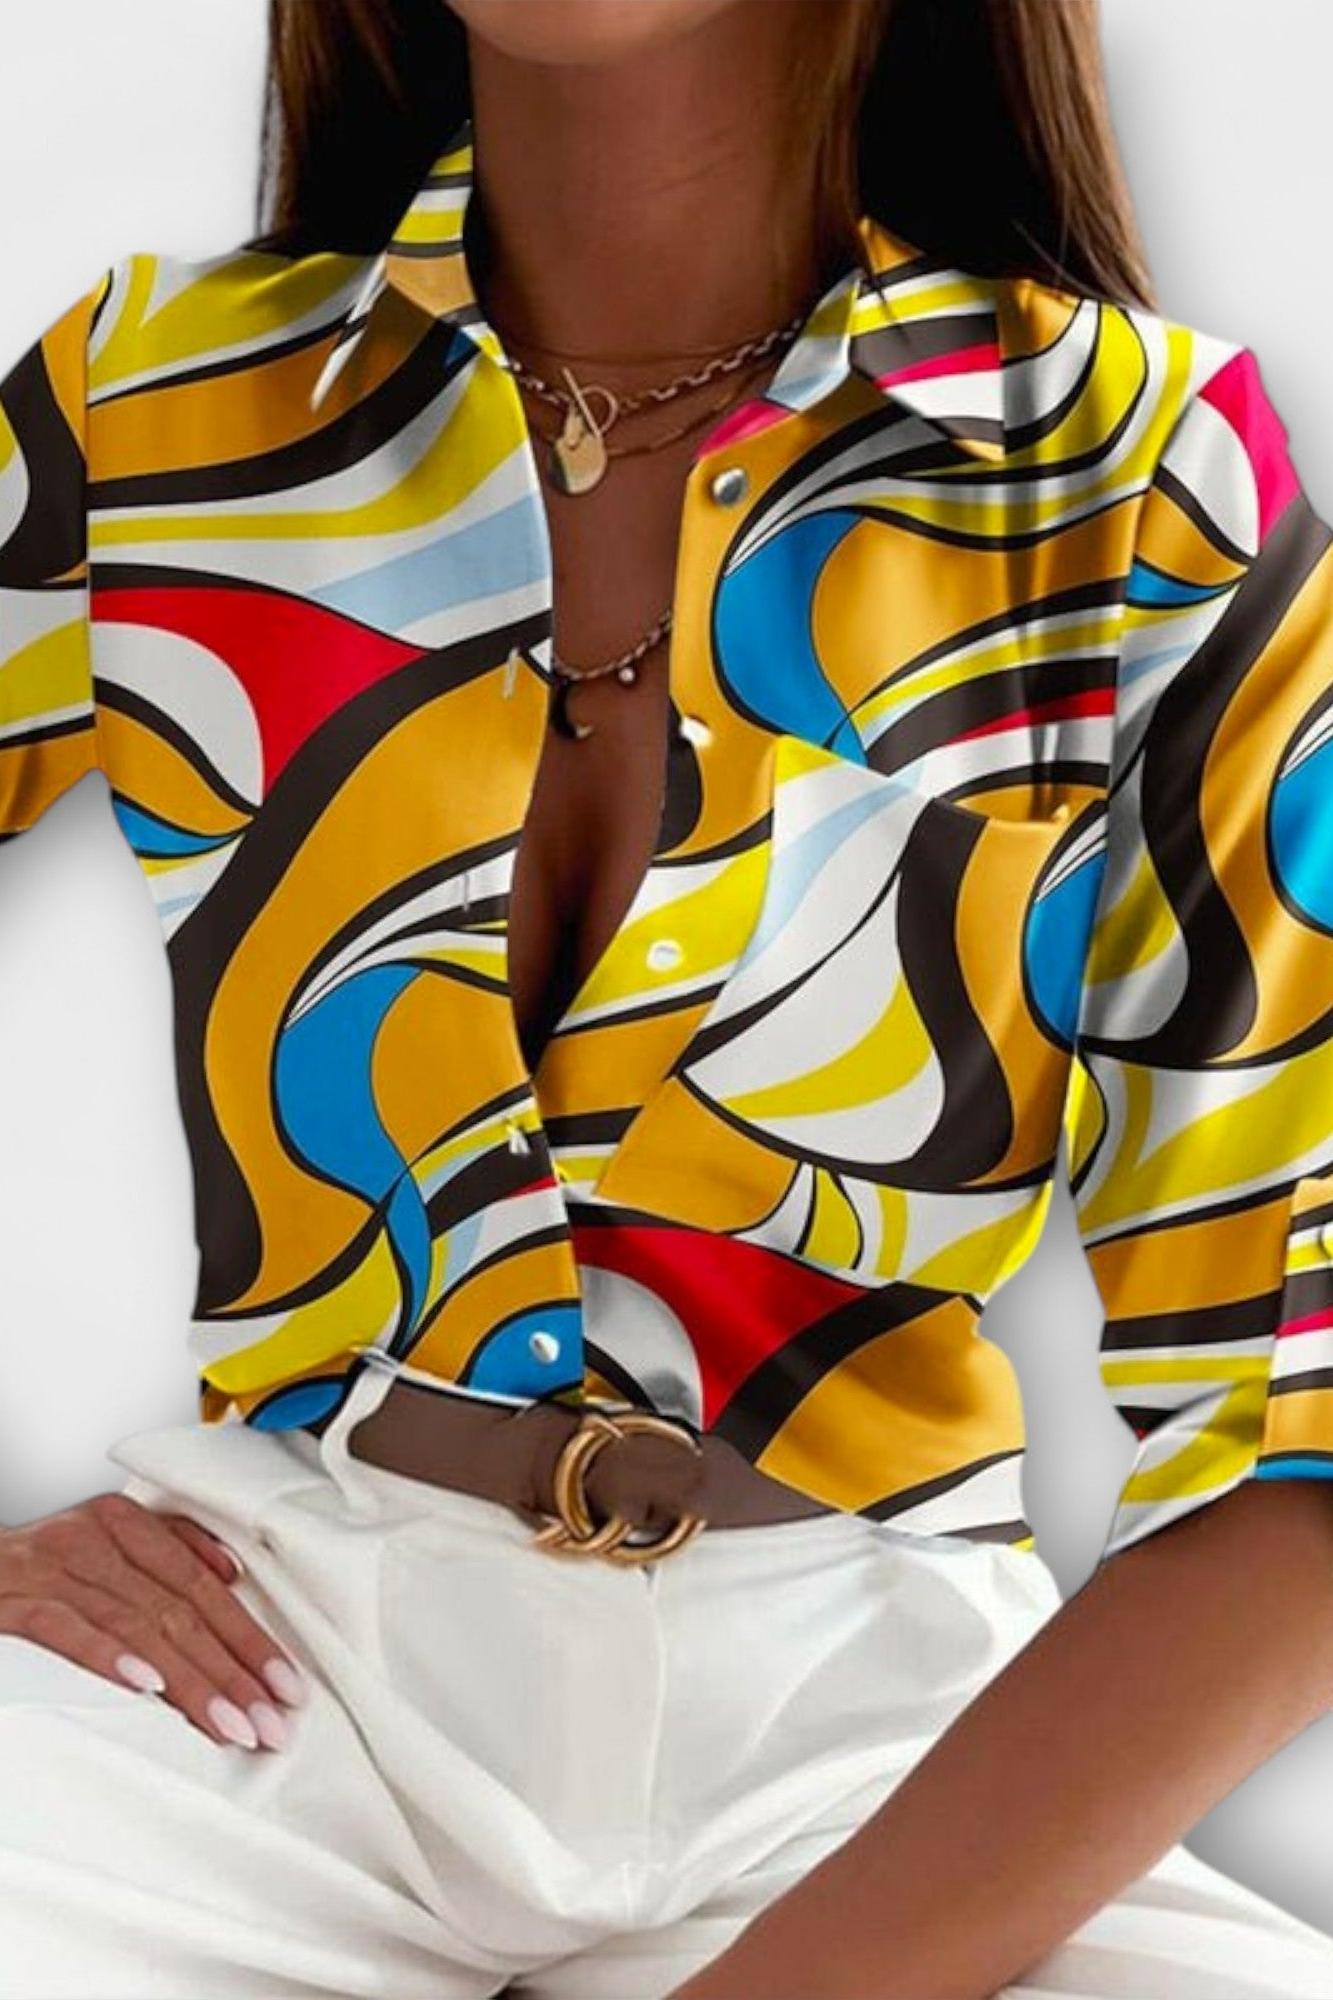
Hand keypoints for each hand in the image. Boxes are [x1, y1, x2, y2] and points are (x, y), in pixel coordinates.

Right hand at [0, 1491, 307, 1750]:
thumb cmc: (32, 1569)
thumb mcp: (101, 1547)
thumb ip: (169, 1550)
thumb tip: (231, 1572)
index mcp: (124, 1525)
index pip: (203, 1586)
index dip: (249, 1638)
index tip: (284, 1687)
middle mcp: (95, 1539)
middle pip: (180, 1610)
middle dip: (232, 1672)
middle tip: (269, 1722)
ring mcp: (54, 1568)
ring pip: (137, 1624)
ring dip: (189, 1681)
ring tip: (229, 1724)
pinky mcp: (14, 1597)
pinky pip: (67, 1627)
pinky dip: (109, 1654)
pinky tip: (146, 1685)